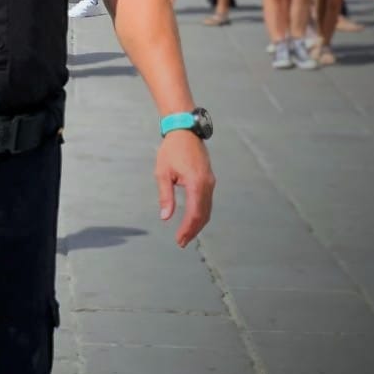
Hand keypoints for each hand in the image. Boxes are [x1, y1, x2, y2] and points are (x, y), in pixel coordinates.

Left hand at [155, 130, 214, 246]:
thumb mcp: (163, 173)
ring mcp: (211, 182)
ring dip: (198, 224)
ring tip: (186, 235)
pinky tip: (193, 220)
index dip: (187, 229)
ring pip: (207, 209)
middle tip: (182, 242)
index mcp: (196, 183)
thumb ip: (165, 196)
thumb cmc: (171, 150)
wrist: (185, 131)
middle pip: (203, 214)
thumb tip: (165, 217)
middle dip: (193, 230)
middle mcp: (207, 185)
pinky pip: (207, 202)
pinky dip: (201, 214)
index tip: (179, 240)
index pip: (195, 213)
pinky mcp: (209, 180)